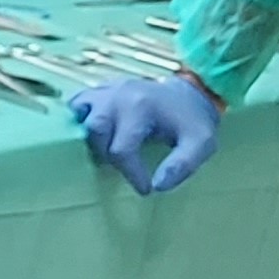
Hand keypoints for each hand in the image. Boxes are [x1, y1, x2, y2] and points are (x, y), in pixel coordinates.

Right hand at [69, 75, 220, 195]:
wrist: (190, 92)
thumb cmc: (193, 121)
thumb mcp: (201, 144)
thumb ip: (183, 165)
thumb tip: (158, 186)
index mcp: (141, 107)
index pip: (122, 149)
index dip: (131, 174)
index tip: (145, 189)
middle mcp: (118, 95)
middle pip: (95, 130)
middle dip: (106, 155)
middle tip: (125, 166)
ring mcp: (106, 89)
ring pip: (79, 113)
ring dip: (89, 137)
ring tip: (106, 150)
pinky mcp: (100, 89)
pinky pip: (77, 103)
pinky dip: (79, 119)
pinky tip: (93, 135)